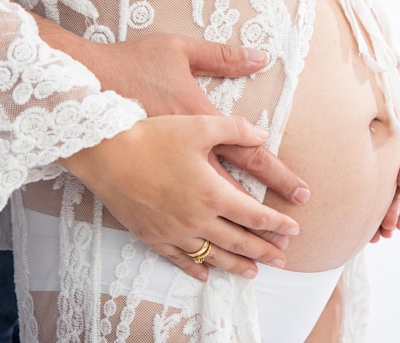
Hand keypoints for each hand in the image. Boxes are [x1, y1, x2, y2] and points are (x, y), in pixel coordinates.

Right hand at [60, 115, 299, 281]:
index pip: (255, 215)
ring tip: (253, 273)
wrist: (106, 153)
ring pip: (213, 256)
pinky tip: (206, 274)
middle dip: (264, 251)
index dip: (277, 224)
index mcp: (213, 192)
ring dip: (236, 265)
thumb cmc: (152, 136)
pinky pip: (179, 259)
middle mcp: (197, 218)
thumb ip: (235, 129)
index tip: (293, 230)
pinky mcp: (152, 236)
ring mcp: (174, 232)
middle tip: (282, 259)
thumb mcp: (199, 125)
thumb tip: (263, 135)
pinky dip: (196, 268)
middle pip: (239, 241)